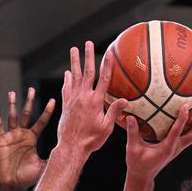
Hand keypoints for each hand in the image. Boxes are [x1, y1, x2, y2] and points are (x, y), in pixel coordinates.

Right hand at [0, 88, 55, 189]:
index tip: (54, 100)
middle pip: (27, 114)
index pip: (42, 121)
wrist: (12, 185)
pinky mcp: (1, 140)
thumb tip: (69, 155)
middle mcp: (22, 134)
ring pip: (12, 116)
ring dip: (12, 105)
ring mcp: (11, 136)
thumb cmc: (27, 177)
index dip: (47, 111)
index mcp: (33, 138)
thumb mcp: (43, 166)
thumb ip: (53, 158)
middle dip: (29, 102)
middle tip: (31, 89)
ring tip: (12, 92)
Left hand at [56, 41, 127, 156]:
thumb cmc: (91, 140)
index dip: (107, 65)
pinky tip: (67, 73)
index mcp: (95, 102)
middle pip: (86, 72)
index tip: (109, 52)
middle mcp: (83, 97)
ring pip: (74, 77)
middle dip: (88, 56)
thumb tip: (125, 100)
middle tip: (87, 43)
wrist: (71, 147)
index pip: (103, 79)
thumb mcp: (106, 128)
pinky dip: (67, 79)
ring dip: (74, 62)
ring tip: (73, 50)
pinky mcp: (65, 105)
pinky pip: (66, 88)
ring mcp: (73, 100)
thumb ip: (114, 112)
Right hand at [125, 103, 191, 182]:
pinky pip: (190, 135)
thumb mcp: (132, 148)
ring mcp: (178, 148)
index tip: (186, 106)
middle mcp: (176, 148)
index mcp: (166, 148)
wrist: (143, 176)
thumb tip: (129, 116)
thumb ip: (132, 132)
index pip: (177, 131)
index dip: (182, 118)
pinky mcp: (177, 147)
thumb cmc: (137, 163)